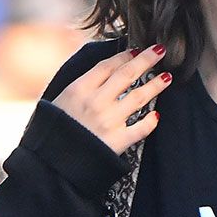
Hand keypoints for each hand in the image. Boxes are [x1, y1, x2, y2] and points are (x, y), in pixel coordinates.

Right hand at [53, 44, 170, 154]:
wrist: (49, 165)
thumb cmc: (52, 132)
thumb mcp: (59, 101)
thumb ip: (80, 86)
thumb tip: (101, 70)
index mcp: (79, 90)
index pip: (107, 66)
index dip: (124, 56)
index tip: (136, 50)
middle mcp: (96, 102)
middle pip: (127, 75)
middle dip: (146, 60)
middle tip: (160, 50)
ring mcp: (108, 121)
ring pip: (138, 98)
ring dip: (155, 85)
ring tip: (166, 77)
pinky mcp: (117, 142)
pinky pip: (140, 129)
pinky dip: (150, 122)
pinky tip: (156, 115)